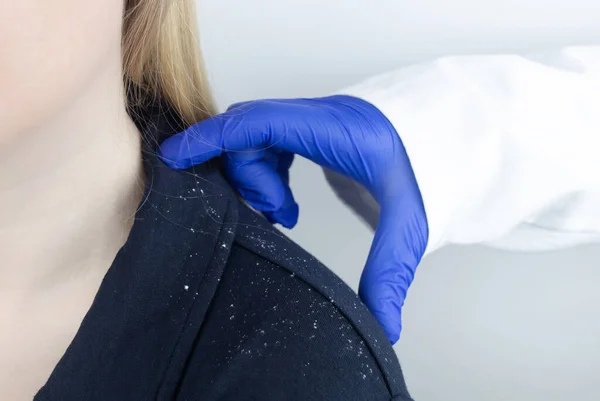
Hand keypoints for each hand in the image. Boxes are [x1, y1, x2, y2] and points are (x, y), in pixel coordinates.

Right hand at [158, 95, 427, 343]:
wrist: (440, 138)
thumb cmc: (427, 169)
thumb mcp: (409, 224)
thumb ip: (391, 272)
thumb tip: (384, 326)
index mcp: (334, 130)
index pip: (260, 123)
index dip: (213, 137)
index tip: (177, 157)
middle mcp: (316, 118)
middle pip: (249, 133)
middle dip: (247, 175)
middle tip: (274, 214)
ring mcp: (310, 122)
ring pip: (254, 138)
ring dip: (257, 176)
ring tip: (282, 213)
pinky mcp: (309, 131)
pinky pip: (267, 142)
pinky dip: (265, 170)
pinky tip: (284, 201)